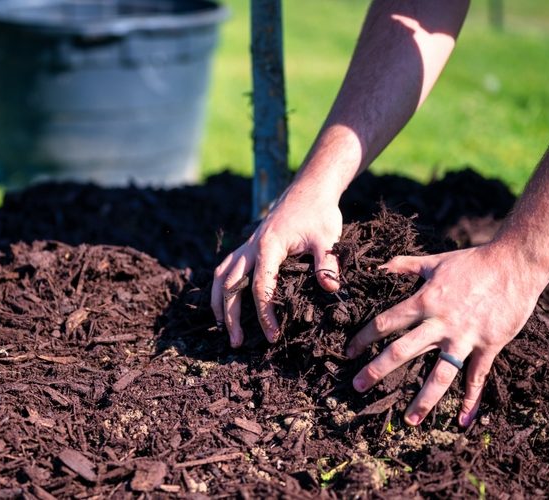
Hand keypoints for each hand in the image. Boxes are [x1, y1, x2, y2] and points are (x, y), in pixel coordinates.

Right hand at [211, 182, 342, 347]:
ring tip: (222, 328)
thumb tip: (330, 289)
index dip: (264, 314)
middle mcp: (251, 247)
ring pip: (221, 276)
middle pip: (230, 285)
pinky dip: (220, 287)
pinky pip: (225, 268)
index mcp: (268, 247)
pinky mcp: (248, 246)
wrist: (309, 189)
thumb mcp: (327, 237)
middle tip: (237, 343)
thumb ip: (328, 263)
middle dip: (231, 316)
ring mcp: (247, 246)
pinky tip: (224, 303)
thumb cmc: (319, 213)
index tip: (272, 335)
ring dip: (218, 303)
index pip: (260, 287)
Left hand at [345, 243, 548, 426]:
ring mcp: (465, 338)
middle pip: (402, 351)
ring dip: (423, 399)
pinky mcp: (489, 346)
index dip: (364, 338)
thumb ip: (405, 265)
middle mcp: (440, 323)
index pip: (385, 323)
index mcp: (424, 301)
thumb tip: (380, 266)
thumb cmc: (473, 261)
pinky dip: (471, 400)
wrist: (515, 263)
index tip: (349, 352)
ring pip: (439, 374)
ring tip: (410, 420)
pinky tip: (463, 420)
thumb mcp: (435, 261)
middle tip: (358, 387)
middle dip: (377, 370)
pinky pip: (477, 377)